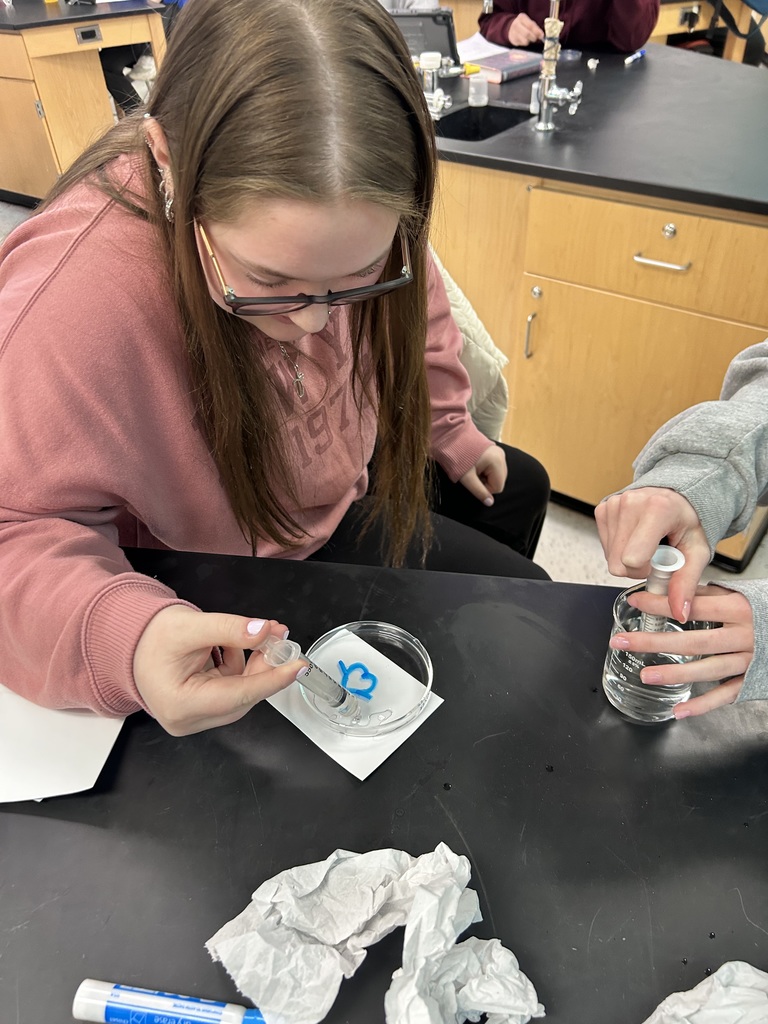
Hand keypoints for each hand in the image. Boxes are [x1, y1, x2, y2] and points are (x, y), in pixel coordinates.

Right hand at [133, 606, 301, 734]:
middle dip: (265, 666)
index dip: (271, 679)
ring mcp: (195, 717)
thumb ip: (228, 629)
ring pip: (241, 693)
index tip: (297, 666)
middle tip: (280, 637)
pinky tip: (243, 645)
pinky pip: (232, 689)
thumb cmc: (149, 638)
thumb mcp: (190, 625)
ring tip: (264, 635)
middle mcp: (188, 719)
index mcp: (180, 704)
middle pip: (242, 696)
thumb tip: (263, 631)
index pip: (238, 695)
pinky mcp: (201, 709)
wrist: (128, 643)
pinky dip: (243, 667)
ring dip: (256, 664)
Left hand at [459, 444, 506, 505]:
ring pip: (496, 474)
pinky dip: (485, 470)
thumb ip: (479, 491)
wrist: (450, 436)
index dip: (485, 489)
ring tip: (473, 469)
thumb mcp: (466, 477)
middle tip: (472, 475)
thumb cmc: (457, 456)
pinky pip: (494, 467)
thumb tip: (490, 503)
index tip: (472, 481)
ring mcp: (499, 452)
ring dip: (485, 476)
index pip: (498, 487)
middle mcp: (501, 456)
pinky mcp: (494, 450)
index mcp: (497, 461)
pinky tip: (475, 465)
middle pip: (499, 480)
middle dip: (486, 482)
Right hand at [507, 13, 544, 46]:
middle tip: (536, 38)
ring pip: (525, 41)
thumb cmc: (523, 25)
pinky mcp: (513, 40)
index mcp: (522, 18)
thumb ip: (535, 27)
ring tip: (530, 38)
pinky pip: (522, 44)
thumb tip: (541, 35)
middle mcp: (516, 25)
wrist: (510, 28)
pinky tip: (525, 40)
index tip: (542, 35)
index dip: (537, 31)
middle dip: (534, 37)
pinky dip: (525, 43)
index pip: (531, 25)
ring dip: (530, 41)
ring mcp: (513, 33)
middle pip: (527, 34)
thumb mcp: (529, 22)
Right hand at [595, 487, 710, 622]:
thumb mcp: (696, 553)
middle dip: (637, 567)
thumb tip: (679, 612)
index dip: (646, 570)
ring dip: (628, 558)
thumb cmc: (686, 522)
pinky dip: (619, 549)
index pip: (632, 559)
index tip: (661, 560)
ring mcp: (614, 504)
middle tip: (655, 554)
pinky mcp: (602, 509)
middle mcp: (631, 502)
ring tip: (647, 544)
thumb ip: (686, 583)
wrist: (676, 497)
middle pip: (618, 563)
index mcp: (658, 509)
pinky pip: (604, 547)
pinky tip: (634, 539)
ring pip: (610, 557)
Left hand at [608, 584, 753, 717]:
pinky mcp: (753, 680)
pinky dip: (702, 705)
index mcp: (739, 609)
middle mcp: (744, 636)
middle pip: (694, 641)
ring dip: (674, 674)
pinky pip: (725, 695)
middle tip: (622, 641)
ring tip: (644, 675)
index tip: (635, 601)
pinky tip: (678, 710)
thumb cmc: (764, 610)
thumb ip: (708, 595)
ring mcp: (749, 661)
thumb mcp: (740, 595)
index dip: (663, 604)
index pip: (693, 607)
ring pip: (707, 670)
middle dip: (654, 641)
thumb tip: (671, 588)